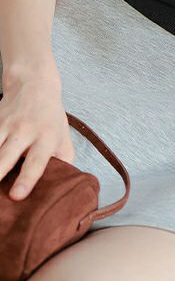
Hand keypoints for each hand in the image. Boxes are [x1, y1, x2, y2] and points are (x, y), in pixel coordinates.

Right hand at [0, 76, 73, 200]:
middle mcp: (25, 131)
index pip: (36, 161)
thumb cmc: (50, 118)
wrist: (34, 84)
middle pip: (4, 157)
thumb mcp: (62, 136)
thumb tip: (60, 186)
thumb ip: (62, 160)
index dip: (27, 179)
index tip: (17, 196)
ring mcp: (5, 125)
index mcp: (46, 137)